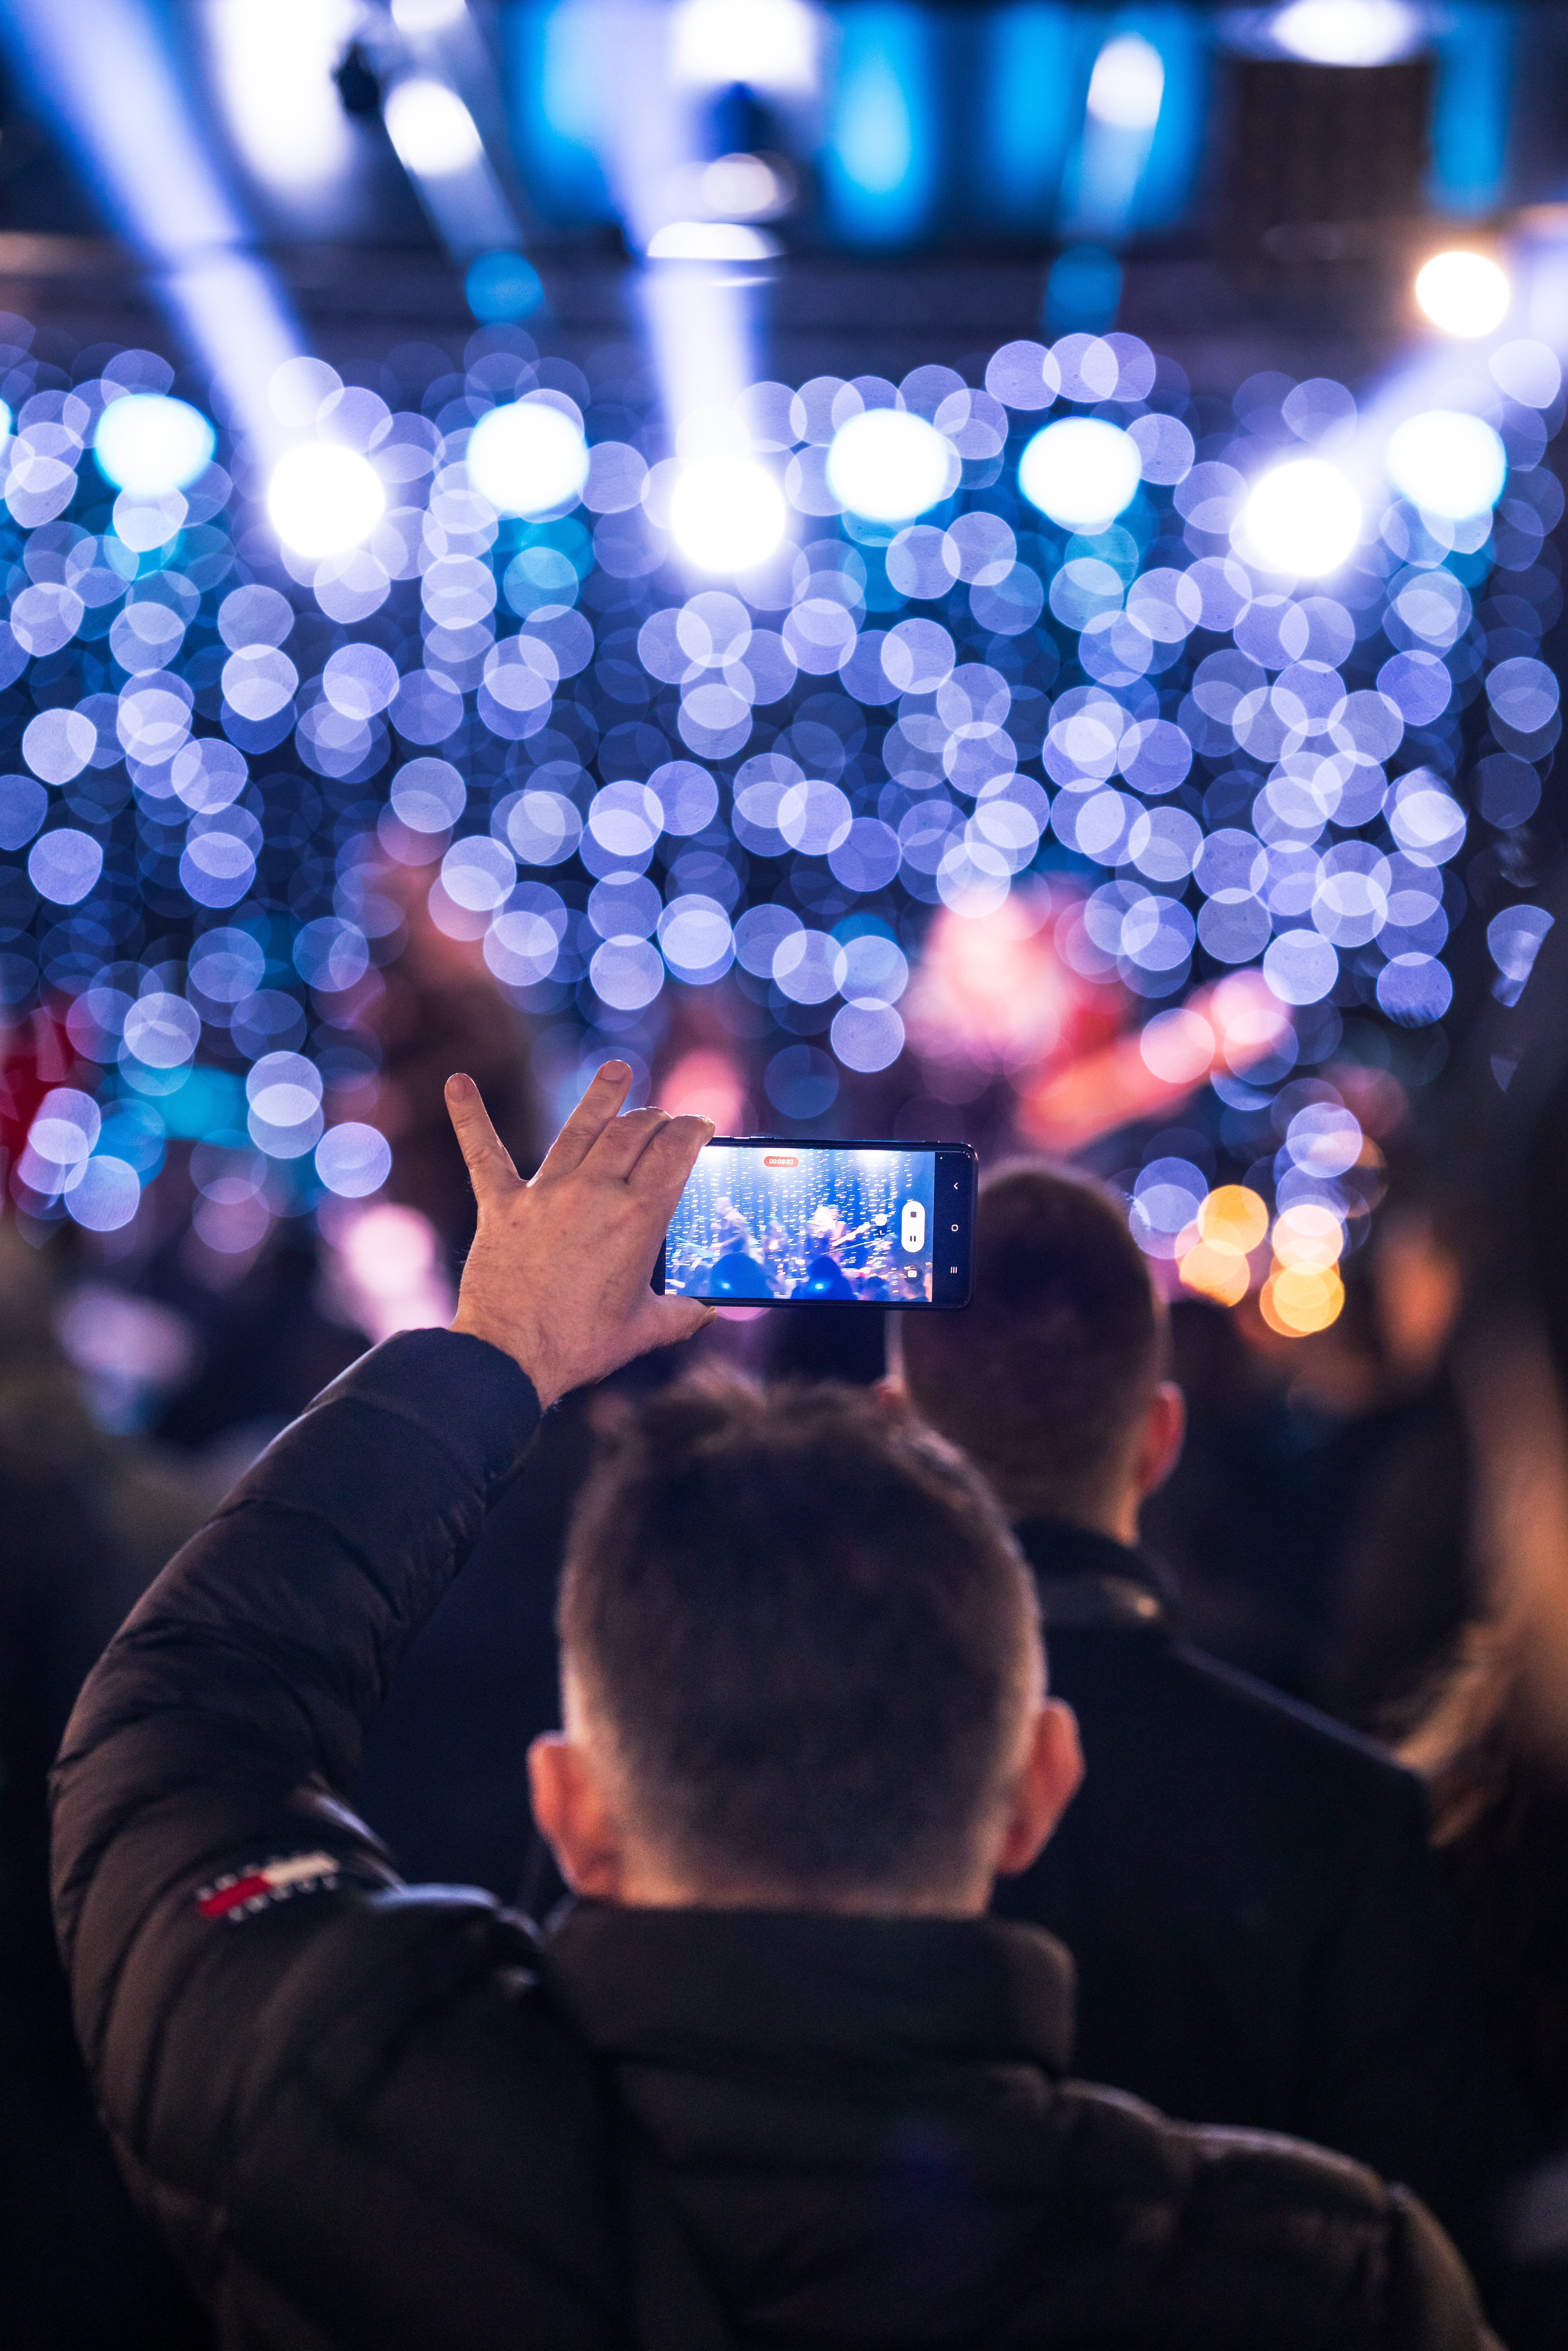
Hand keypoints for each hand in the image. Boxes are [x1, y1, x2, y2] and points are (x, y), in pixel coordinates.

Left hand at [445, 1062, 715, 1407]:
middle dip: (655, 1118)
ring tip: (616, 1069)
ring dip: (601, 1097)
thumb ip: (682, 1315)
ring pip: (580, 1129)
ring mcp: (545, 1194)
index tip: (700, 1124)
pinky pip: (484, 1153)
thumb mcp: (645, 1329)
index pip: (675, 1152)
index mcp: (638, 1218)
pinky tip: (457, 1083)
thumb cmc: (582, 1346)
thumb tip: (708, 1312)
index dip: (693, 1130)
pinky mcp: (501, 1205)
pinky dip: (470, 1116)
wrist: (511, 1356)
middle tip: (664, 1117)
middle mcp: (594, 1193)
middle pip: (633, 1133)